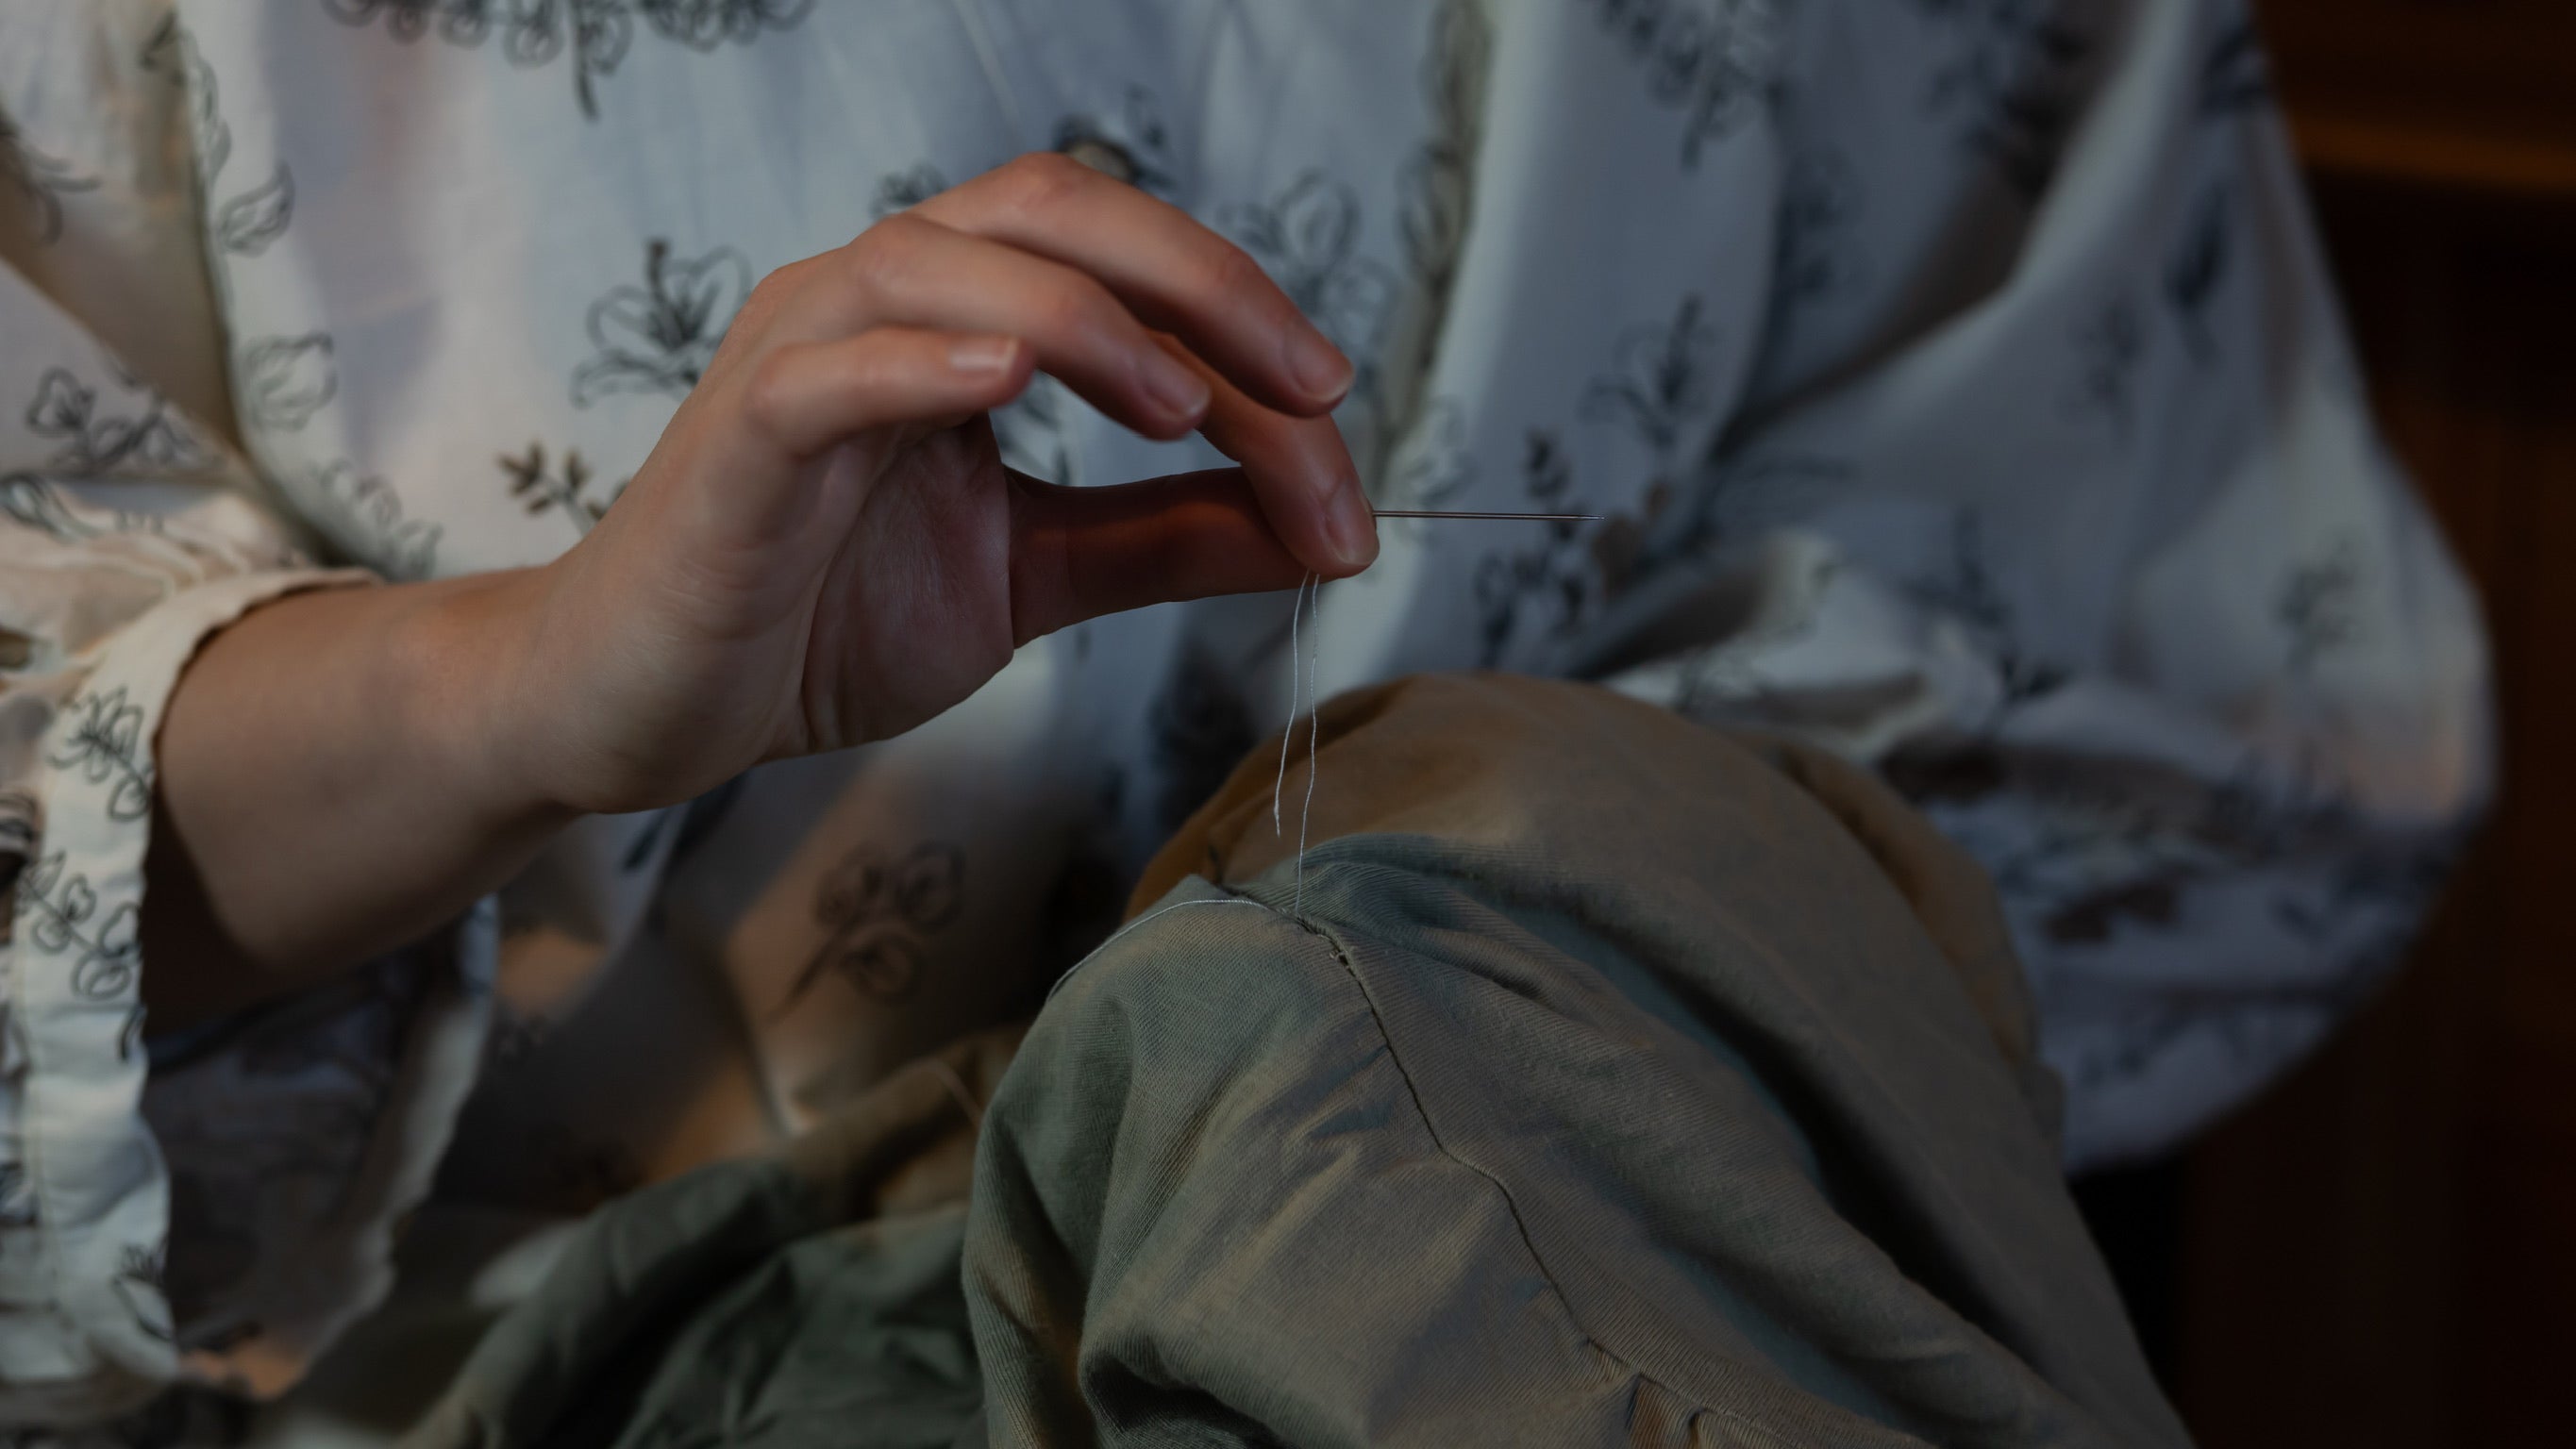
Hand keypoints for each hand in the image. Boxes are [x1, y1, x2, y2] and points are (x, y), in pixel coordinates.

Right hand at [482, 152, 1376, 815]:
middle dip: (1199, 284)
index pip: (1124, 271)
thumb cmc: (819, 620)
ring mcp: (797, 355)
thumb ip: (1164, 539)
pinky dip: (918, 362)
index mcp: (958, 317)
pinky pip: (825, 370)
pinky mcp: (734, 440)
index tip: (1341, 446)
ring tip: (1183, 405)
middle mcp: (879, 301)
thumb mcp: (1033, 577)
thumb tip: (1318, 526)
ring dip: (1083, 320)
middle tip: (1312, 387)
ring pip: (938, 260)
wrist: (646, 705)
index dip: (1247, 337)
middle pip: (1049, 208)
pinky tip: (1004, 382)